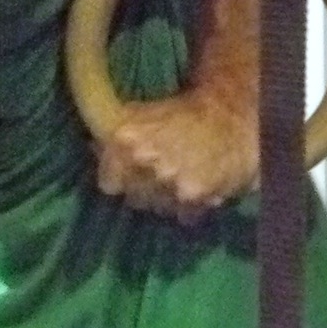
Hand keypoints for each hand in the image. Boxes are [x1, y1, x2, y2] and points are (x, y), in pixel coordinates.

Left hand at [95, 89, 257, 222]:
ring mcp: (171, 184)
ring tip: (182, 177)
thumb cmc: (184, 111)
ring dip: (167, 198)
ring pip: (158, 209)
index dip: (118, 179)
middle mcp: (146, 164)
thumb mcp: (141, 114)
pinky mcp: (195, 199)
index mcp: (126, 141)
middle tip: (161, 172)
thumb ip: (117, 134)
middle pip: (134, 198)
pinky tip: (198, 187)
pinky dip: (190, 207)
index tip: (127, 174)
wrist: (233, 113)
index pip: (108, 184)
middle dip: (144, 188)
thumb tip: (94, 148)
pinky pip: (184, 216)